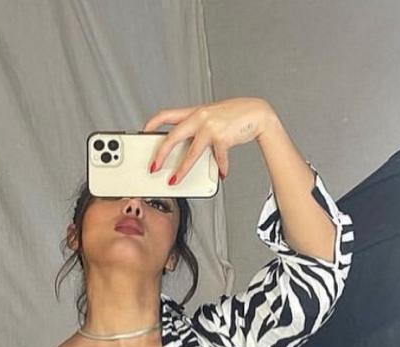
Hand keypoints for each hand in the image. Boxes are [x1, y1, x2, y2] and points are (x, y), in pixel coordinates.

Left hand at [140, 97, 274, 183]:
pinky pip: (218, 158)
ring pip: (191, 153)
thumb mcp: (210, 118)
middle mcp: (199, 117)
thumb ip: (196, 130)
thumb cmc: (233, 116)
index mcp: (193, 112)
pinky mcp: (223, 137)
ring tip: (174, 181)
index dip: (151, 123)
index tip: (142, 133)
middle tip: (153, 167)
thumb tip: (183, 151)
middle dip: (160, 154)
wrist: (257, 113)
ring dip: (181, 170)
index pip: (165, 114)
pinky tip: (221, 173)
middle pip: (172, 136)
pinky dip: (220, 168)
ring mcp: (211, 127)